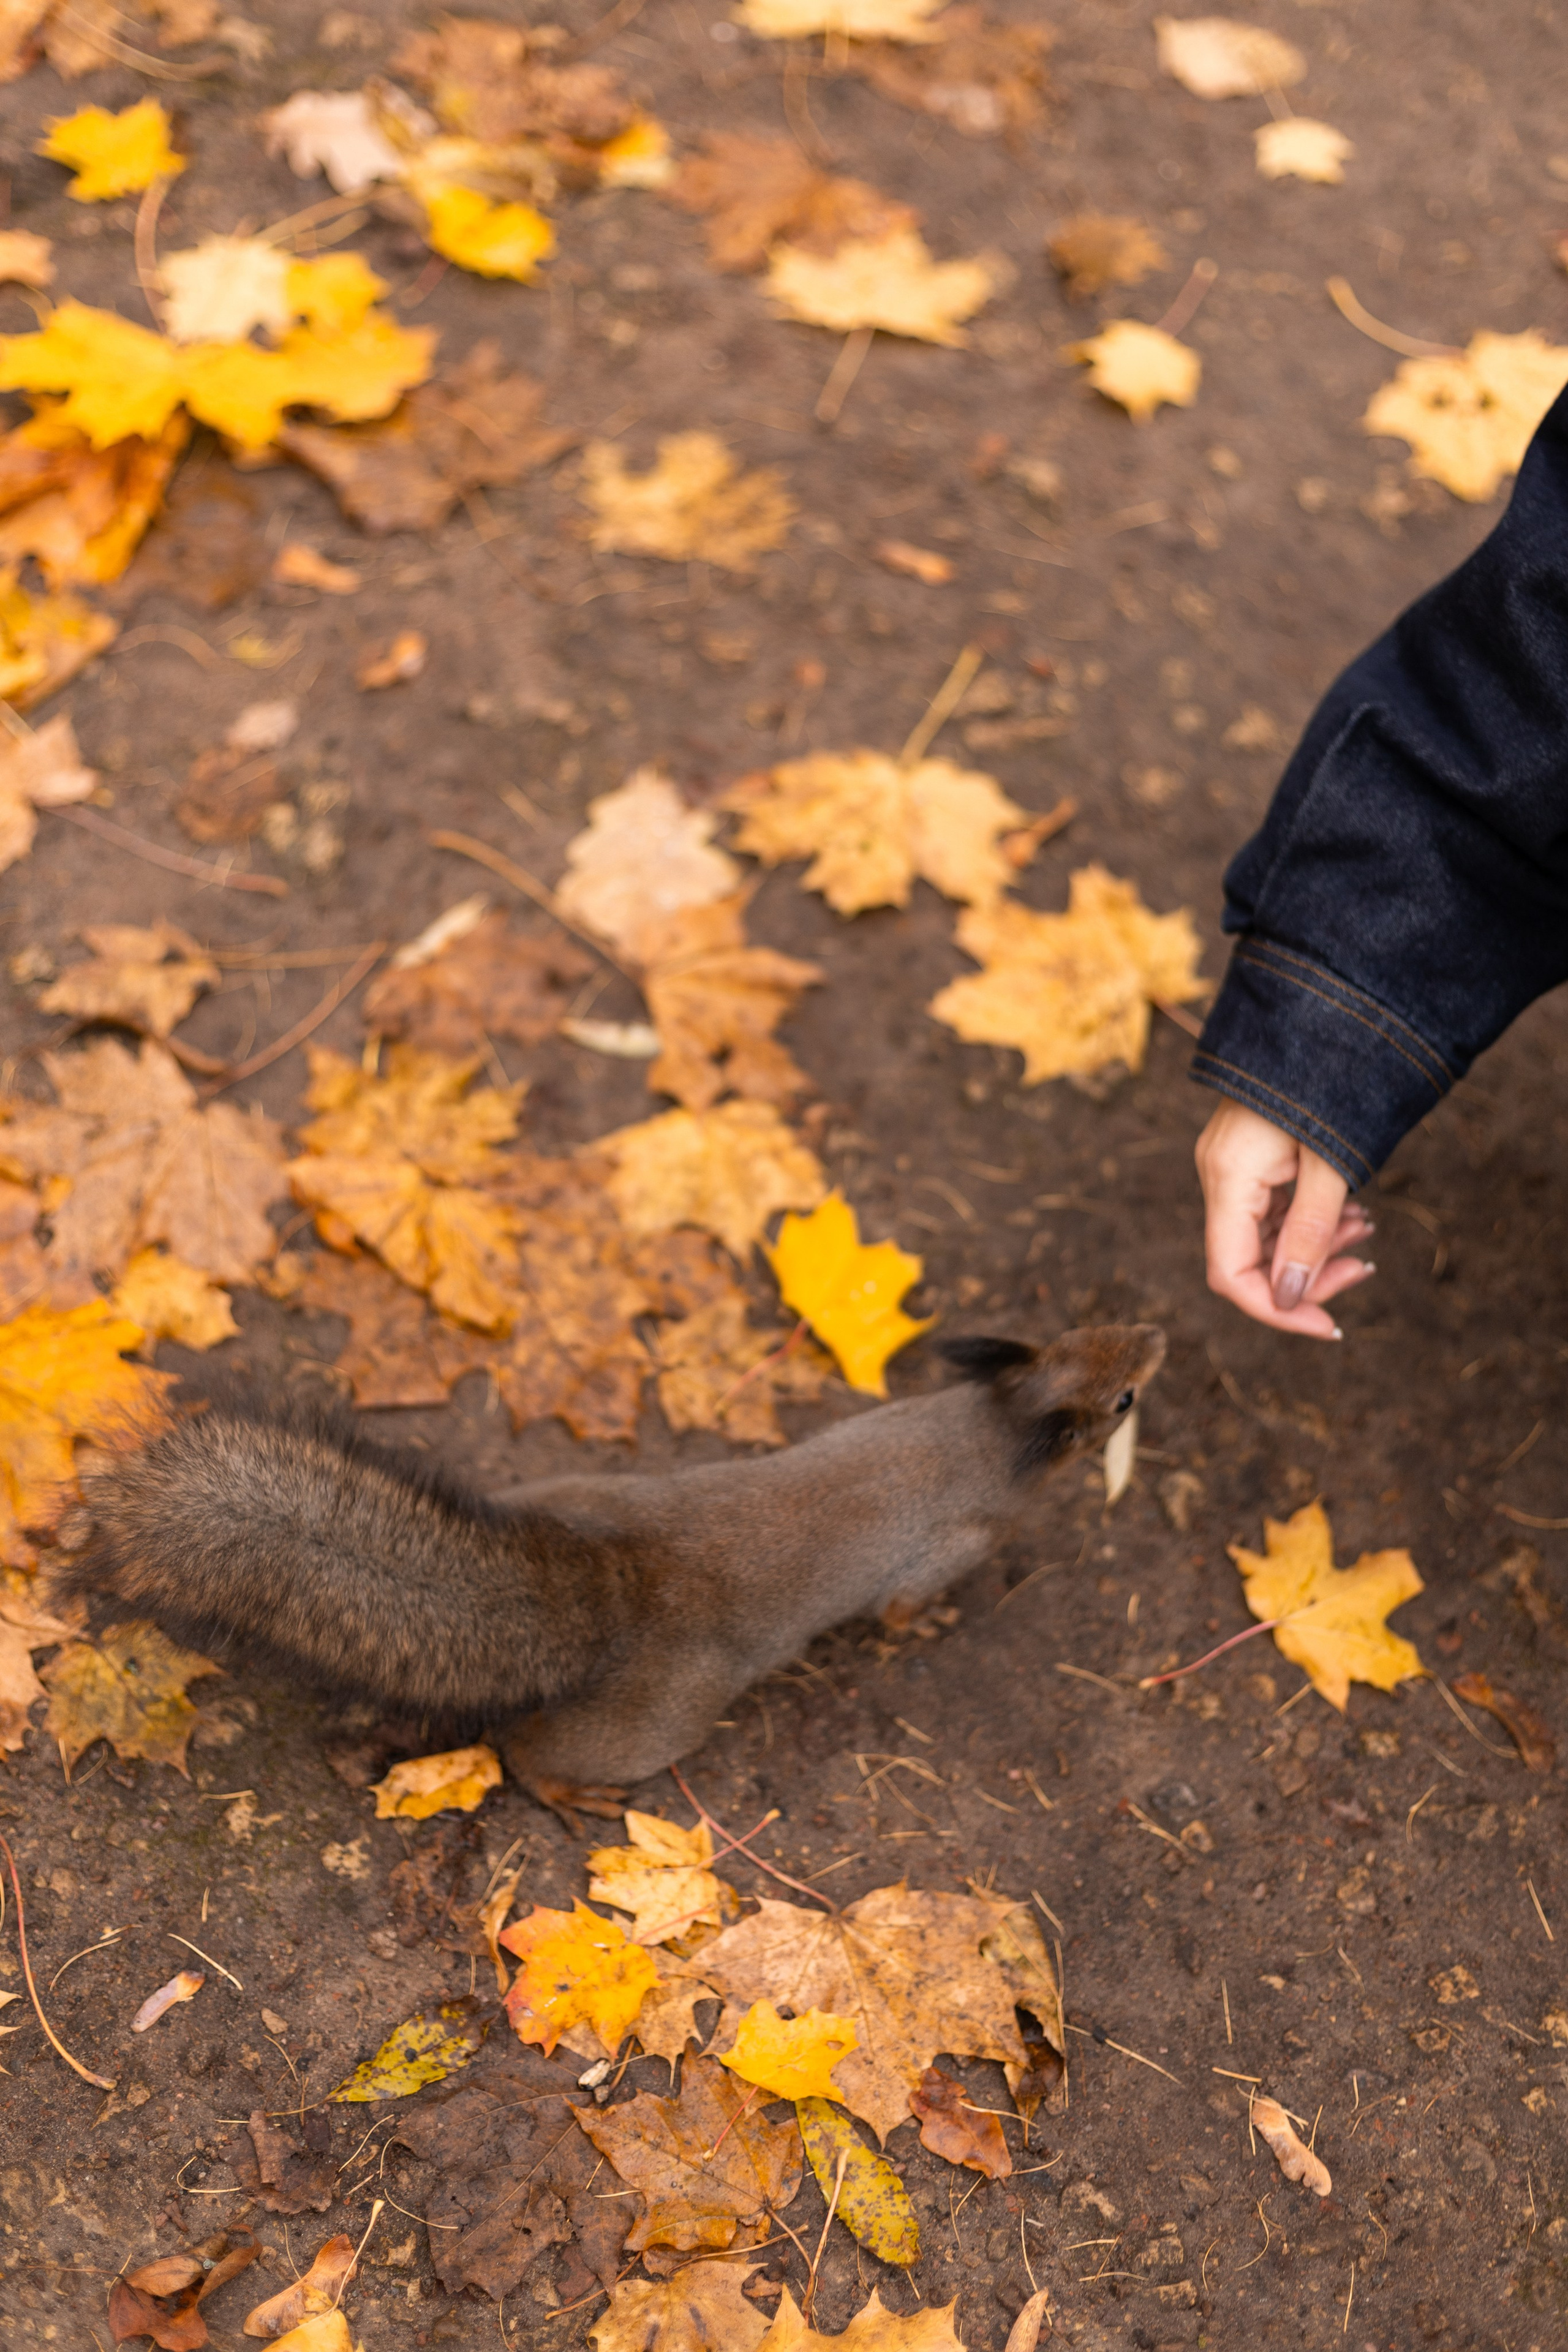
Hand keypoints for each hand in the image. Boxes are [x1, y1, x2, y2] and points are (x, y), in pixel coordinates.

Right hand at [1194, 1101, 1375, 1338]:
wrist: (1322, 1011)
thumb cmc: (1327, 1079)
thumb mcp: (1330, 1162)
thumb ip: (1312, 1231)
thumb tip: (1294, 1296)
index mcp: (1228, 1177)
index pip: (1231, 1273)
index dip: (1276, 1310)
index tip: (1327, 1326)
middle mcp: (1220, 1175)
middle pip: (1249, 1260)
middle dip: (1307, 1277)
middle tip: (1363, 1268)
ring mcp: (1234, 1167)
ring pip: (1266, 1236)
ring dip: (1316, 1248)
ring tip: (1366, 1231)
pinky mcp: (1252, 1158)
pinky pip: (1274, 1210)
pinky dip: (1312, 1223)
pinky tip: (1352, 1214)